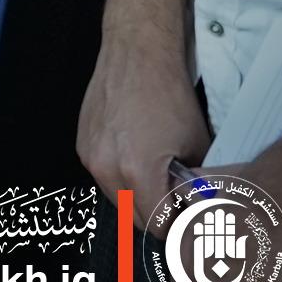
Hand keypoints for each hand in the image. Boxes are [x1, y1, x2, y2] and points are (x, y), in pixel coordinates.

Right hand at [78, 16, 211, 225]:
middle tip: (174, 196)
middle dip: (156, 213)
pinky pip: (103, 175)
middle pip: (134, 219)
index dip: (177, 224)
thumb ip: (196, 185)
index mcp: (137, 171)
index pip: (158, 227)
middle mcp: (107, 166)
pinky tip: (134, 152)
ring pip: (116, 198)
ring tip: (154, 171)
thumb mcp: (197, 146)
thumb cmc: (168, 93)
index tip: (187, 215)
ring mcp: (90, 154)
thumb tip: (200, 208)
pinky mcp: (82, 142)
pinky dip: (119, 174)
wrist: (138, 54)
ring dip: (136, 195)